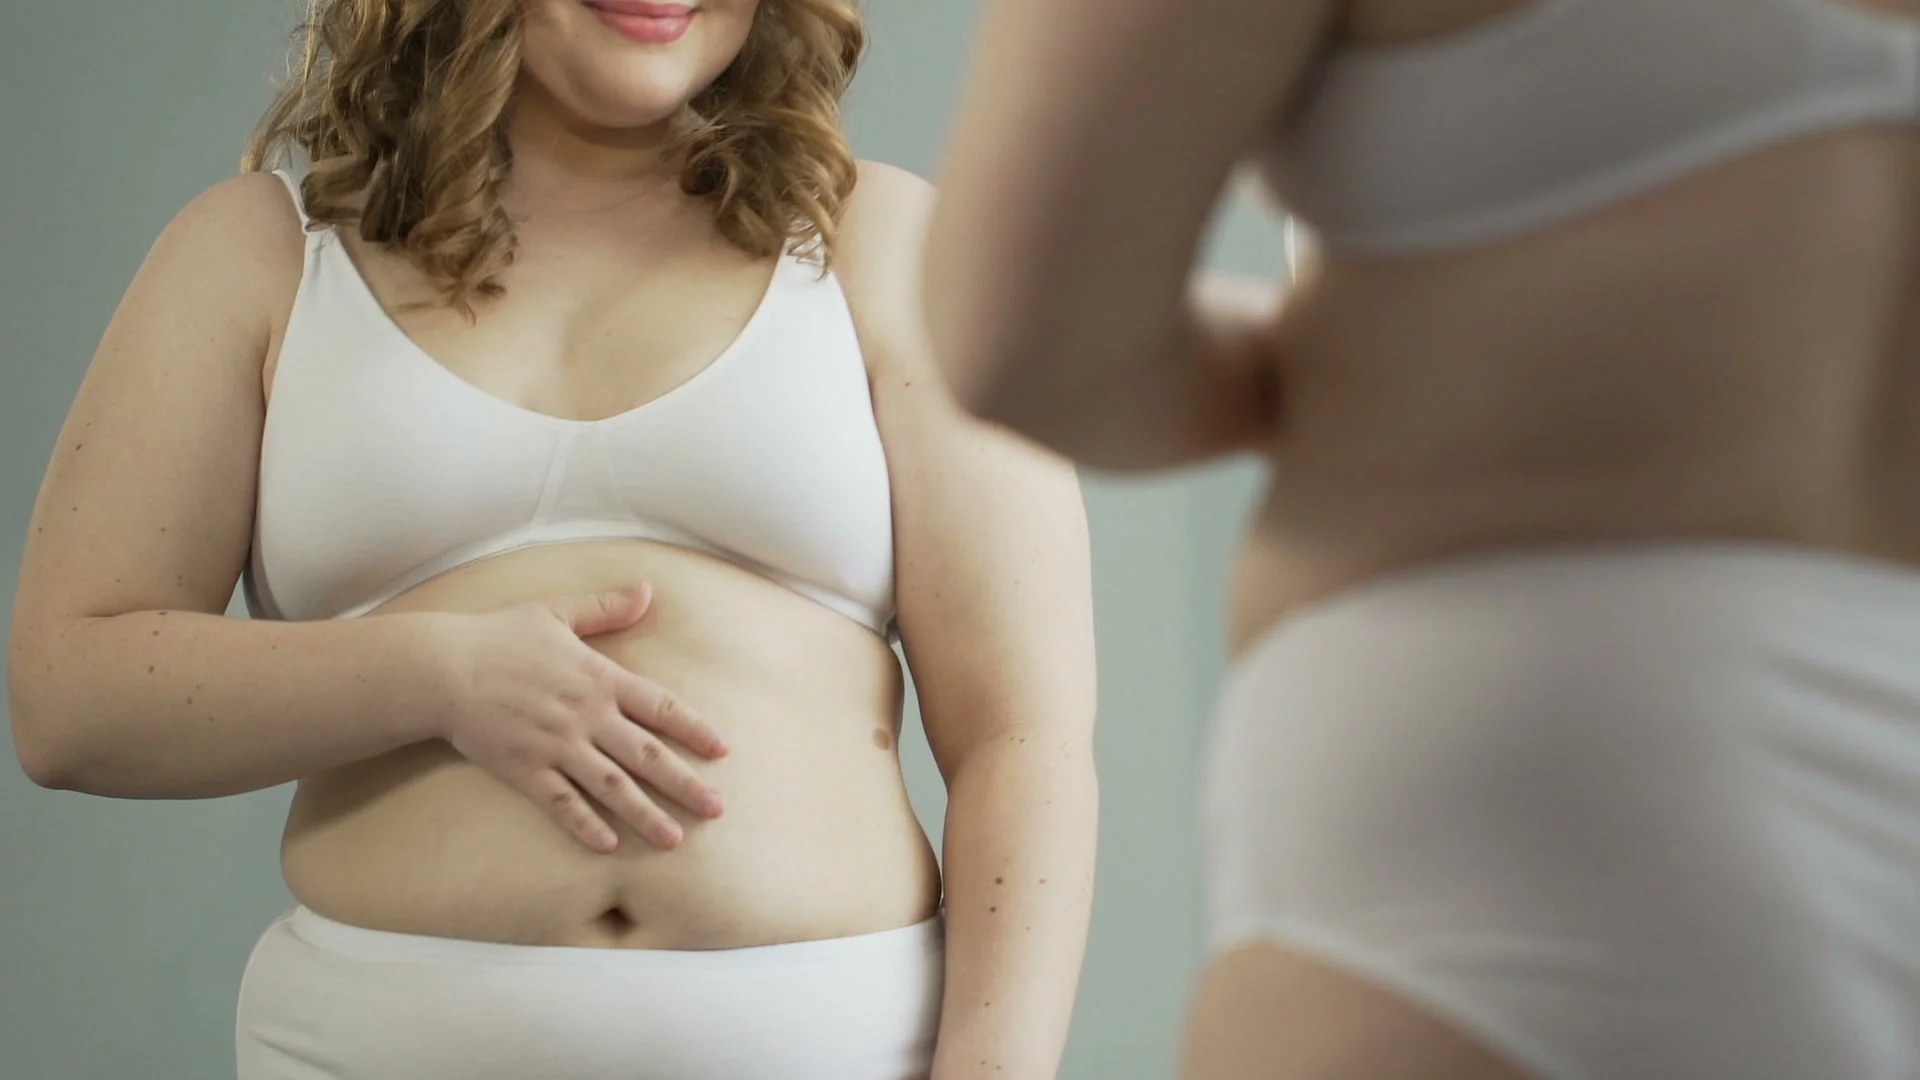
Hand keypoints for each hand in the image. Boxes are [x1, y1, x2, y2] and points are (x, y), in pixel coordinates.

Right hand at [429, 586, 728, 853]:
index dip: (695, 729)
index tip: (723, 751)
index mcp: (599, 677)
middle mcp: (586, 716)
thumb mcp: (557, 611)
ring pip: (612, 788)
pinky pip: (562, 804)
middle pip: (647, 755)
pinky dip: (586, 826)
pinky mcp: (526, 770)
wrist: (443, 668)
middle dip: (686, 784)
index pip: (662, 707)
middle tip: (717, 809)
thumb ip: (606, 608)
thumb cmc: (500, 637)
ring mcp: (557, 746)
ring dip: (646, 815)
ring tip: (676, 840)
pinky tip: (610, 846)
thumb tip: (648, 592)